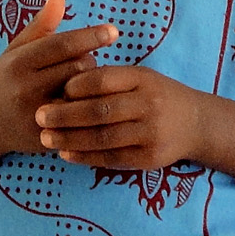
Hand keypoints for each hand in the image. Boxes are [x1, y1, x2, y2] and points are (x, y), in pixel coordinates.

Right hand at [0, 0, 117, 156]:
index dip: (90, 36)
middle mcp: (25, 88)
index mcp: (19, 62)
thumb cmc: (6, 79)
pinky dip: (88, 109)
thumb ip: (40, 26)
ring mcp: (35, 115)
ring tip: (83, 82)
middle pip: (77, 68)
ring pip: (82, 94)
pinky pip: (79, 120)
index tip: (114, 31)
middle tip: (84, 63)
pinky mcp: (45, 136)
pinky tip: (88, 104)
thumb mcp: (16, 50)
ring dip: (91, 85)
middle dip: (89, 61)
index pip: (62, 45)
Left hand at [35, 64, 207, 169]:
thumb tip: (65, 85)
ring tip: (46, 138)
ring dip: (70, 139)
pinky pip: (111, 158)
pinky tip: (66, 154)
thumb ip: (109, 79)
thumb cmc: (157, 95)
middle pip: (100, 111)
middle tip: (39, 116)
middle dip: (65, 115)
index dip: (76, 85)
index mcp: (143, 79)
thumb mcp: (140, 77)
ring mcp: (150, 132)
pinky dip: (85, 157)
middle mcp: (149, 104)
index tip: (55, 90)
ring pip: (102, 137)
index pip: (104, 80)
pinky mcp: (149, 157)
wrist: (196, 123)